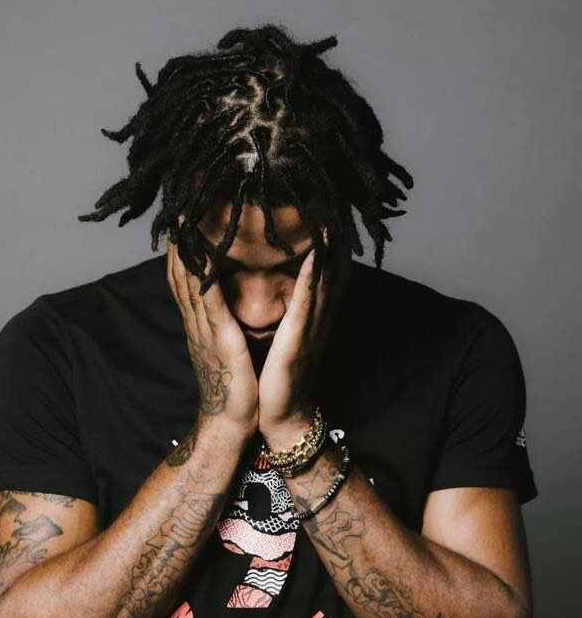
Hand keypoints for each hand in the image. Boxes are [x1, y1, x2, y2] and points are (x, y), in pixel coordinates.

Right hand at [166, 235, 257, 437]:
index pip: (183, 279)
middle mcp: (195, 322)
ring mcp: (204, 329)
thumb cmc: (232, 386)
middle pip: (180, 273)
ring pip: (190, 281)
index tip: (182, 221)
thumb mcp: (221, 350)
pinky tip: (207, 252)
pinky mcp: (220, 338)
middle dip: (179, 240)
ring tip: (186, 217)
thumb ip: (218, 325)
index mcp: (198, 324)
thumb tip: (221, 307)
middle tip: (177, 207)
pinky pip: (211, 300)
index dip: (180, 249)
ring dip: (187, 248)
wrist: (230, 421)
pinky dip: (206, 274)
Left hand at [258, 229, 343, 437]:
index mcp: (314, 316)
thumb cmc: (280, 374)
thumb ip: (294, 312)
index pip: (327, 272)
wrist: (283, 413)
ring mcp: (312, 326)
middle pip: (333, 271)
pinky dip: (313, 274)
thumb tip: (289, 288)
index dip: (332, 243)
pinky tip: (316, 252)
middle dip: (336, 239)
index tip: (330, 211)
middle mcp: (319, 317)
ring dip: (330, 248)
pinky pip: (307, 300)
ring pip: (323, 279)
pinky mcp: (299, 337)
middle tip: (338, 204)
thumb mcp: (290, 337)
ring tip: (332, 215)